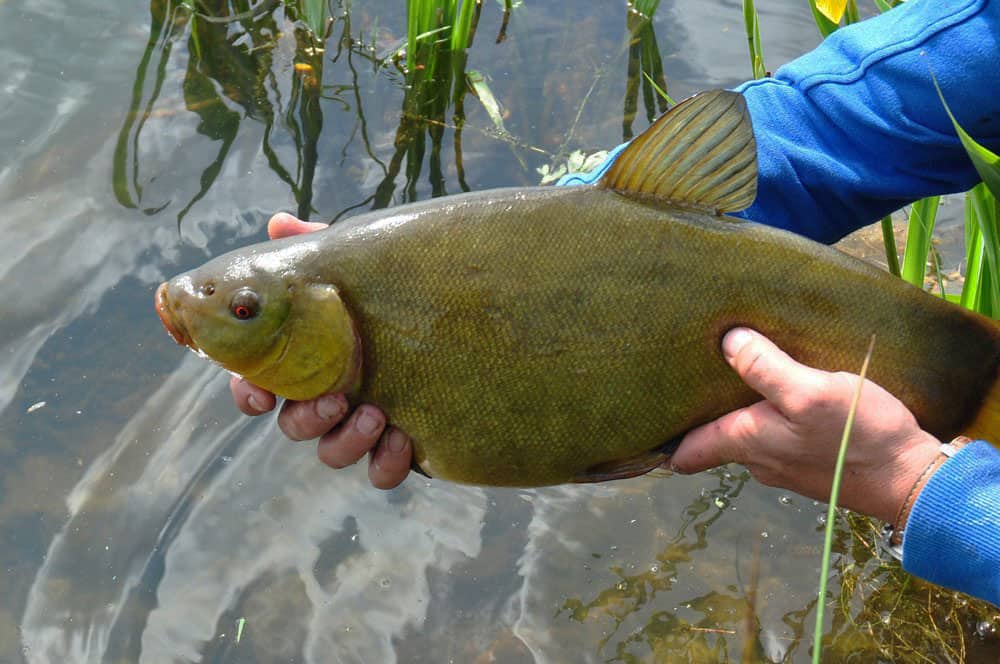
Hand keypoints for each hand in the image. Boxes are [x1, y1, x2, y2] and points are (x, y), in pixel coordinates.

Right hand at [229, 212, 413, 488]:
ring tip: (376, 415)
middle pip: (293, 425)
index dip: (250, 394)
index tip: (261, 394)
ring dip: (345, 441)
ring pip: (332, 452)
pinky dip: (385, 464)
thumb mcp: (362, 268)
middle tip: (338, 396)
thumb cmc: (399, 295)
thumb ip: (321, 248)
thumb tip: (279, 223)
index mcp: (309, 359)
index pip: (259, 384)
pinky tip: (403, 441)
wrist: (474, 325)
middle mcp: (330, 396)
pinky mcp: (400, 447)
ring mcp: (363, 425)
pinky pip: (380, 473)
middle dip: (308, 417)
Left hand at [670, 328, 941, 523]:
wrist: (911, 479)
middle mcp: (756, 460)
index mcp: (744, 443)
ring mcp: (783, 465)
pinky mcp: (810, 461)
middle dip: (697, 414)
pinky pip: (775, 437)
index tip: (637, 421)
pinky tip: (776, 394)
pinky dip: (766, 418)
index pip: (685, 452)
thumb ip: (765, 367)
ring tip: (728, 376)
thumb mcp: (809, 392)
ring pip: (744, 436)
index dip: (660, 440)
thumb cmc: (857, 436)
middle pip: (712, 438)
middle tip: (682, 377)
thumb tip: (727, 340)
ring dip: (734, 412)